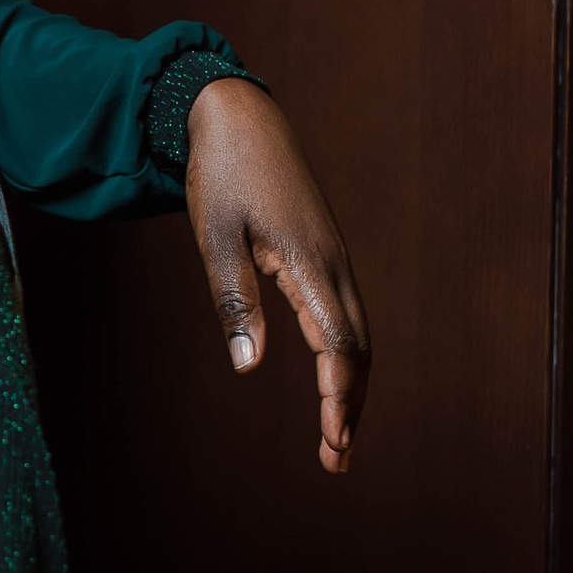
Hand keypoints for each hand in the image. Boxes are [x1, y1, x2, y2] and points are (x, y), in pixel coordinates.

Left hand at [183, 80, 370, 474]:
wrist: (238, 113)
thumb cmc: (223, 173)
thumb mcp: (214, 237)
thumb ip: (233, 301)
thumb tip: (249, 367)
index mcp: (310, 262)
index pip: (338, 344)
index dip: (339, 396)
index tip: (334, 441)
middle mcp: (334, 263)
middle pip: (358, 348)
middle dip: (351, 405)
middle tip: (336, 460)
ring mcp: (333, 257)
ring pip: (356, 333)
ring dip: (350, 385)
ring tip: (336, 436)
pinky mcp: (323, 252)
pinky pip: (344, 314)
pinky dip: (343, 355)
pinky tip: (331, 379)